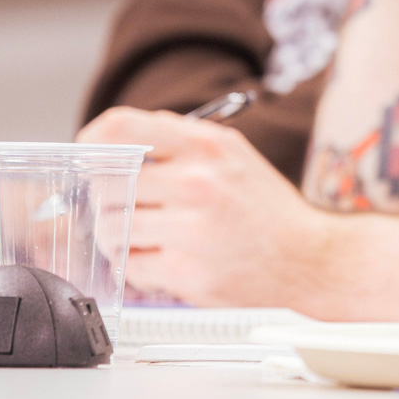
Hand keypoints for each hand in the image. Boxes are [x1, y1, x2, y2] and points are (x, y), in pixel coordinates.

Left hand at [78, 107, 333, 307]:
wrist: (310, 260)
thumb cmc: (267, 211)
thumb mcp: (234, 157)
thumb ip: (181, 144)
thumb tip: (117, 142)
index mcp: (209, 145)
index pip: (123, 127)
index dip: (93, 140)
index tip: (88, 155)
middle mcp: (199, 181)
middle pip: (107, 183)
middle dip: (104, 199)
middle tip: (119, 208)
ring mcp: (192, 228)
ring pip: (111, 228)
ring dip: (117, 237)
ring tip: (146, 239)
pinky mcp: (186, 271)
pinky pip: (130, 265)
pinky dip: (137, 266)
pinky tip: (163, 261)